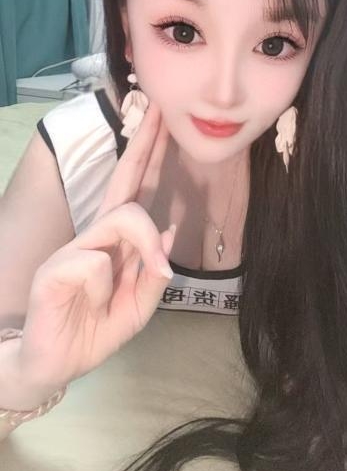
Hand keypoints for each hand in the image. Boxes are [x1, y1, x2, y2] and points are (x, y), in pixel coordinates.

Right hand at [17, 100, 174, 391]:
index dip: (150, 154)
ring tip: (146, 277)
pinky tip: (92, 301)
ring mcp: (74, 248)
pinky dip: (105, 287)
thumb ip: (153, 272)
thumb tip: (168, 230)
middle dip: (144, 142)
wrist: (54, 364)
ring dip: (142, 243)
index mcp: (117, 241)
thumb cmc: (94, 330)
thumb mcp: (138, 307)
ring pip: (121, 219)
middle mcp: (96, 235)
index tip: (163, 119)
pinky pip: (95, 263)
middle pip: (124, 180)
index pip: (136, 189)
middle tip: (158, 106)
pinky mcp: (56, 269)